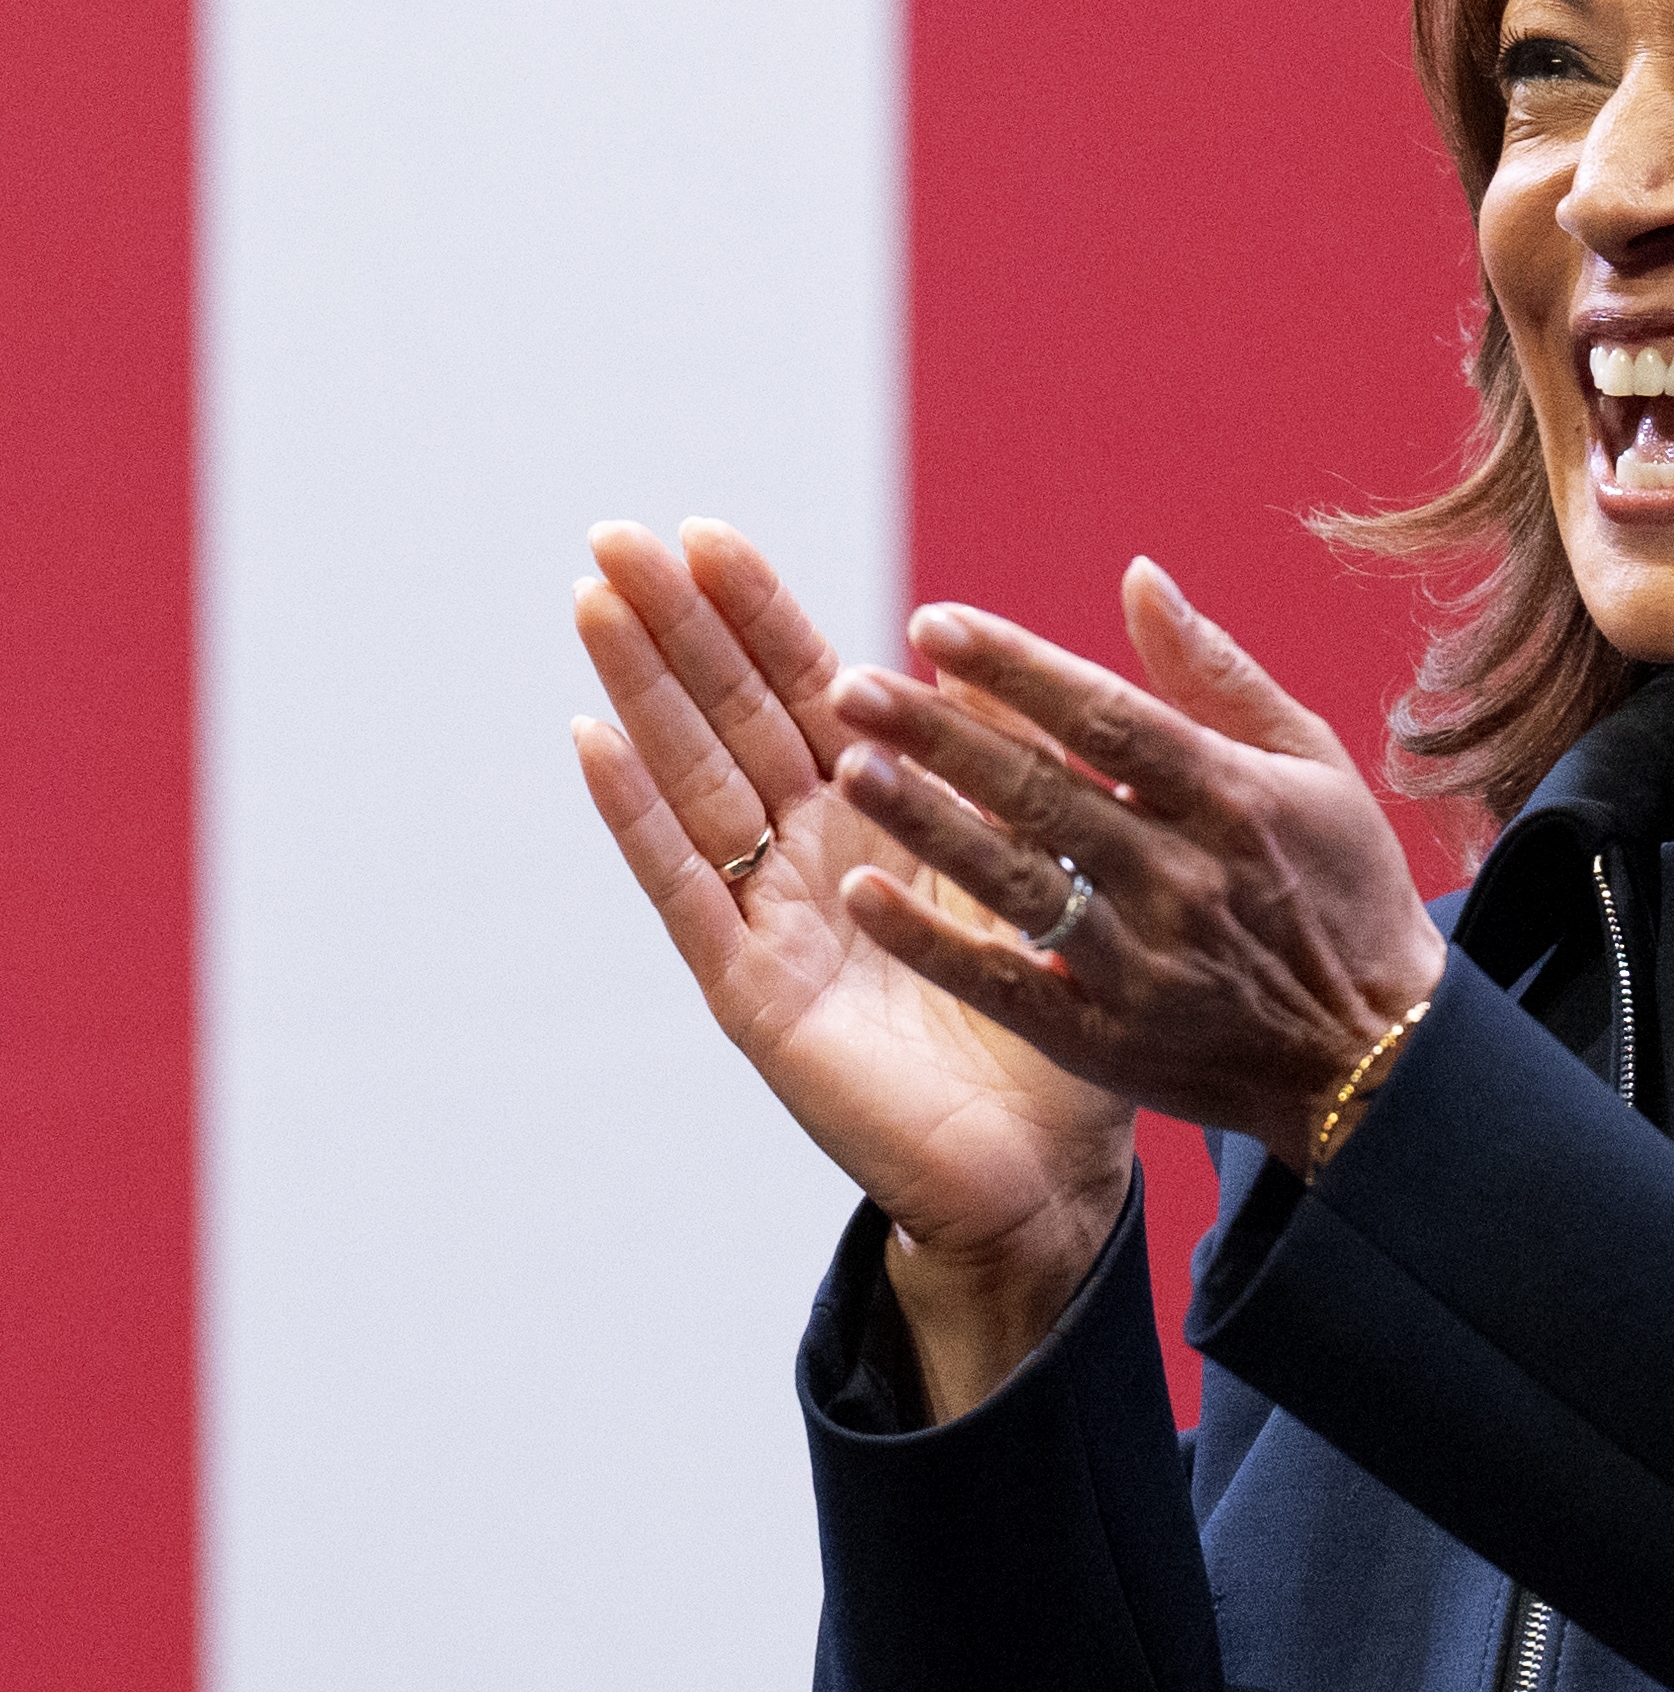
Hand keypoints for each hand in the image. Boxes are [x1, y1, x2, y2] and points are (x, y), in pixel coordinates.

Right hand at [570, 521, 1133, 1388]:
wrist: (1045, 1173)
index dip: (757, 613)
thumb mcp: (1041, 874)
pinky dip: (638, 818)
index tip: (707, 531)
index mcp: (886, 820)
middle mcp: (816, 857)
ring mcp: (774, 923)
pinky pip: (689, 892)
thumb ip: (1008, 770)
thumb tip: (973, 654)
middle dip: (676, 627)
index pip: (809, 690)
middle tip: (616, 533)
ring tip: (592, 601)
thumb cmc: (1053, 1025)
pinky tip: (590, 742)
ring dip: (641, 692)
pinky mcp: (755, 996)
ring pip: (695, 782)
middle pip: (732, 717)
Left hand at [826, 556, 1446, 1175]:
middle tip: (850, 686)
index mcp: (1233, 798)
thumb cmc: (1344, 889)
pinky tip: (864, 897)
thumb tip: (1137, 577)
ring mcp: (1144, 966)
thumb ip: (1216, 672)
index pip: (1107, 718)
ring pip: (1019, 883)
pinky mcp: (1111, 1042)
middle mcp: (1185, 878)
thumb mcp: (1311, 764)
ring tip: (849, 770)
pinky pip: (1008, 986)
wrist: (1378, 1061)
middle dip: (943, 735)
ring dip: (929, 824)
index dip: (1017, 668)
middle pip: (1046, 793)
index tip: (932, 623)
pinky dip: (934, 945)